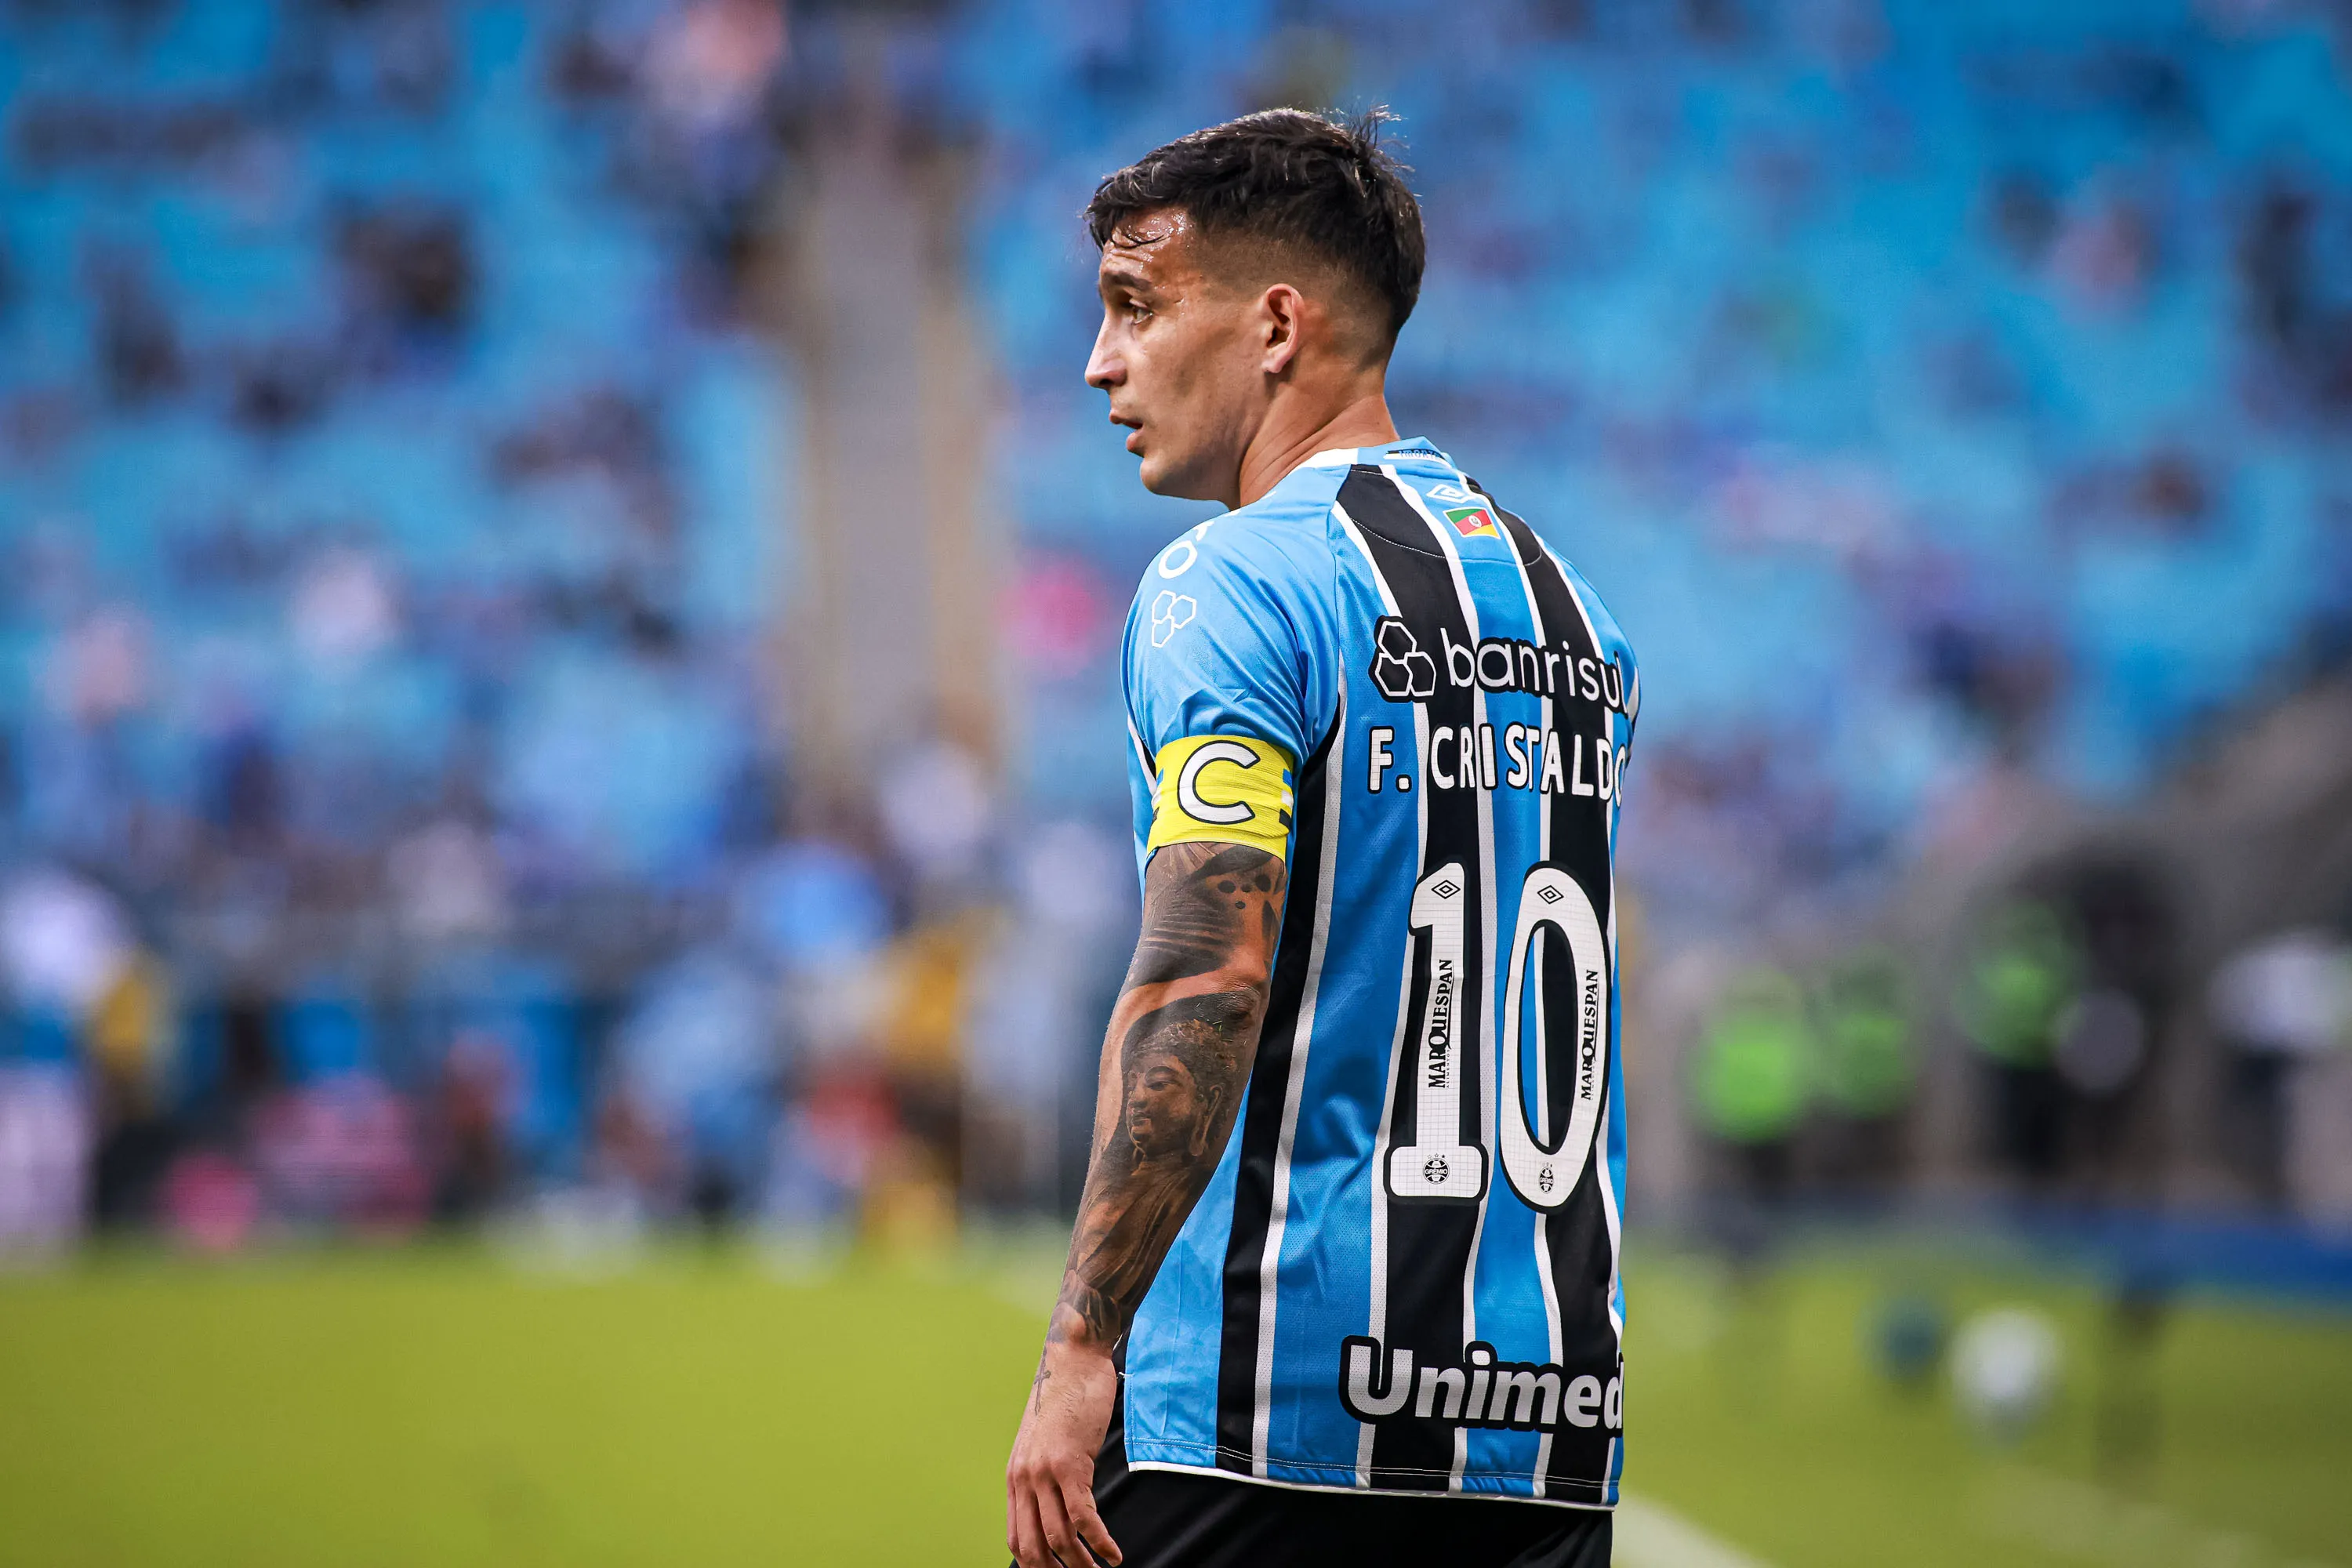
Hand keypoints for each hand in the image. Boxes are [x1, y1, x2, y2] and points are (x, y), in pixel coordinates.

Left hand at [1006, 1336, 1121, 1566]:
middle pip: (1033, 1546)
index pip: (1017, 1537)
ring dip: (1081, 1564)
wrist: (1072, 1360)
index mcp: (1016, 1476)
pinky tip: (1113, 1553)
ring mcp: (1044, 1472)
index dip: (1034, 1565)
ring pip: (1059, 1538)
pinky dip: (1099, 1542)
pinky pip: (1083, 1517)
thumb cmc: (1066, 1398)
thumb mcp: (1045, 1442)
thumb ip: (1044, 1474)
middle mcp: (1024, 1478)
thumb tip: (1055, 1505)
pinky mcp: (1070, 1464)